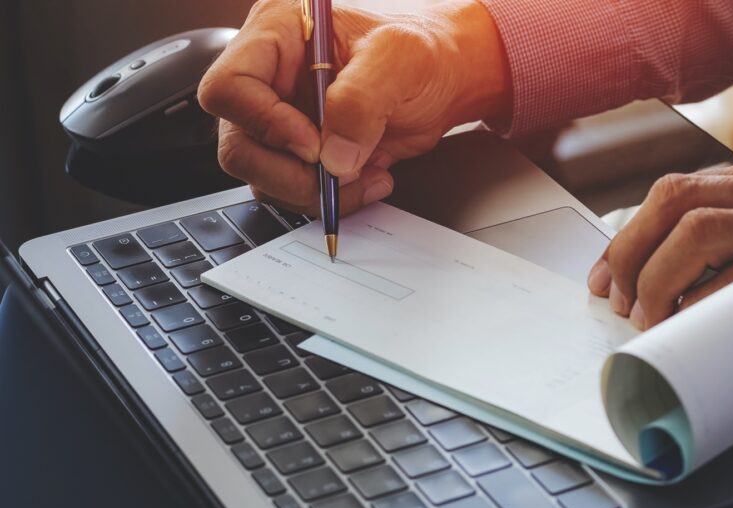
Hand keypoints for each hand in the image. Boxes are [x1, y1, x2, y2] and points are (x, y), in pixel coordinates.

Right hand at [198, 0, 509, 214]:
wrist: (451, 75)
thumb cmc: (426, 47)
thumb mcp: (401, 57)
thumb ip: (362, 99)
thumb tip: (333, 157)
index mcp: (278, 33)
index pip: (231, 87)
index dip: (264, 123)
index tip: (313, 144)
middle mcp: (272, 77)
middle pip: (239, 142)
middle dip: (288, 172)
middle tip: (336, 174)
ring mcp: (285, 118)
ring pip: (263, 175)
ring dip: (312, 191)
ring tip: (364, 176)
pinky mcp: (305, 152)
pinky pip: (295, 189)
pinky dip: (330, 198)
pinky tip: (367, 181)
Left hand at [588, 150, 732, 360]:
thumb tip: (713, 285)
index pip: (685, 187)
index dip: (634, 229)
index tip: (613, 269)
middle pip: (676, 199)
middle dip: (628, 249)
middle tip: (611, 295)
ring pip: (699, 227)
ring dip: (653, 275)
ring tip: (643, 316)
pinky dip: (703, 301)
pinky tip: (687, 325)